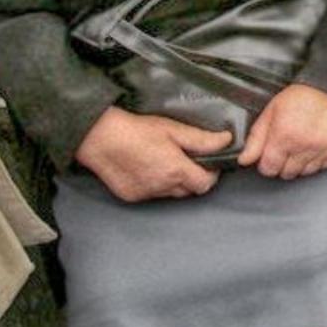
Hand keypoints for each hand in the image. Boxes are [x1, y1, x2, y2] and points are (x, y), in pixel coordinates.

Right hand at [76, 106, 230, 202]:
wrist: (99, 138)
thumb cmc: (136, 130)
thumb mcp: (173, 129)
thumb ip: (202, 139)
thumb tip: (226, 140)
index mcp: (175, 171)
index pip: (205, 185)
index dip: (211, 174)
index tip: (208, 162)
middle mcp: (161, 187)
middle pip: (189, 191)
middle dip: (193, 178)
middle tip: (188, 159)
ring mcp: (145, 194)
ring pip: (170, 194)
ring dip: (174, 182)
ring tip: (166, 161)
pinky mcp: (131, 196)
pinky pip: (152, 195)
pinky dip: (155, 185)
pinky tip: (148, 167)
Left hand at [237, 84, 326, 179]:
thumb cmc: (300, 96)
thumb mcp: (271, 112)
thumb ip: (256, 138)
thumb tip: (244, 160)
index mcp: (283, 135)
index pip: (268, 168)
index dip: (267, 163)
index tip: (270, 156)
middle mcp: (303, 145)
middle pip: (286, 174)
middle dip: (283, 164)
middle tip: (287, 148)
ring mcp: (322, 149)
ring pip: (304, 173)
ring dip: (300, 164)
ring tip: (301, 146)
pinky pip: (323, 167)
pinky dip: (317, 161)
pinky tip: (315, 147)